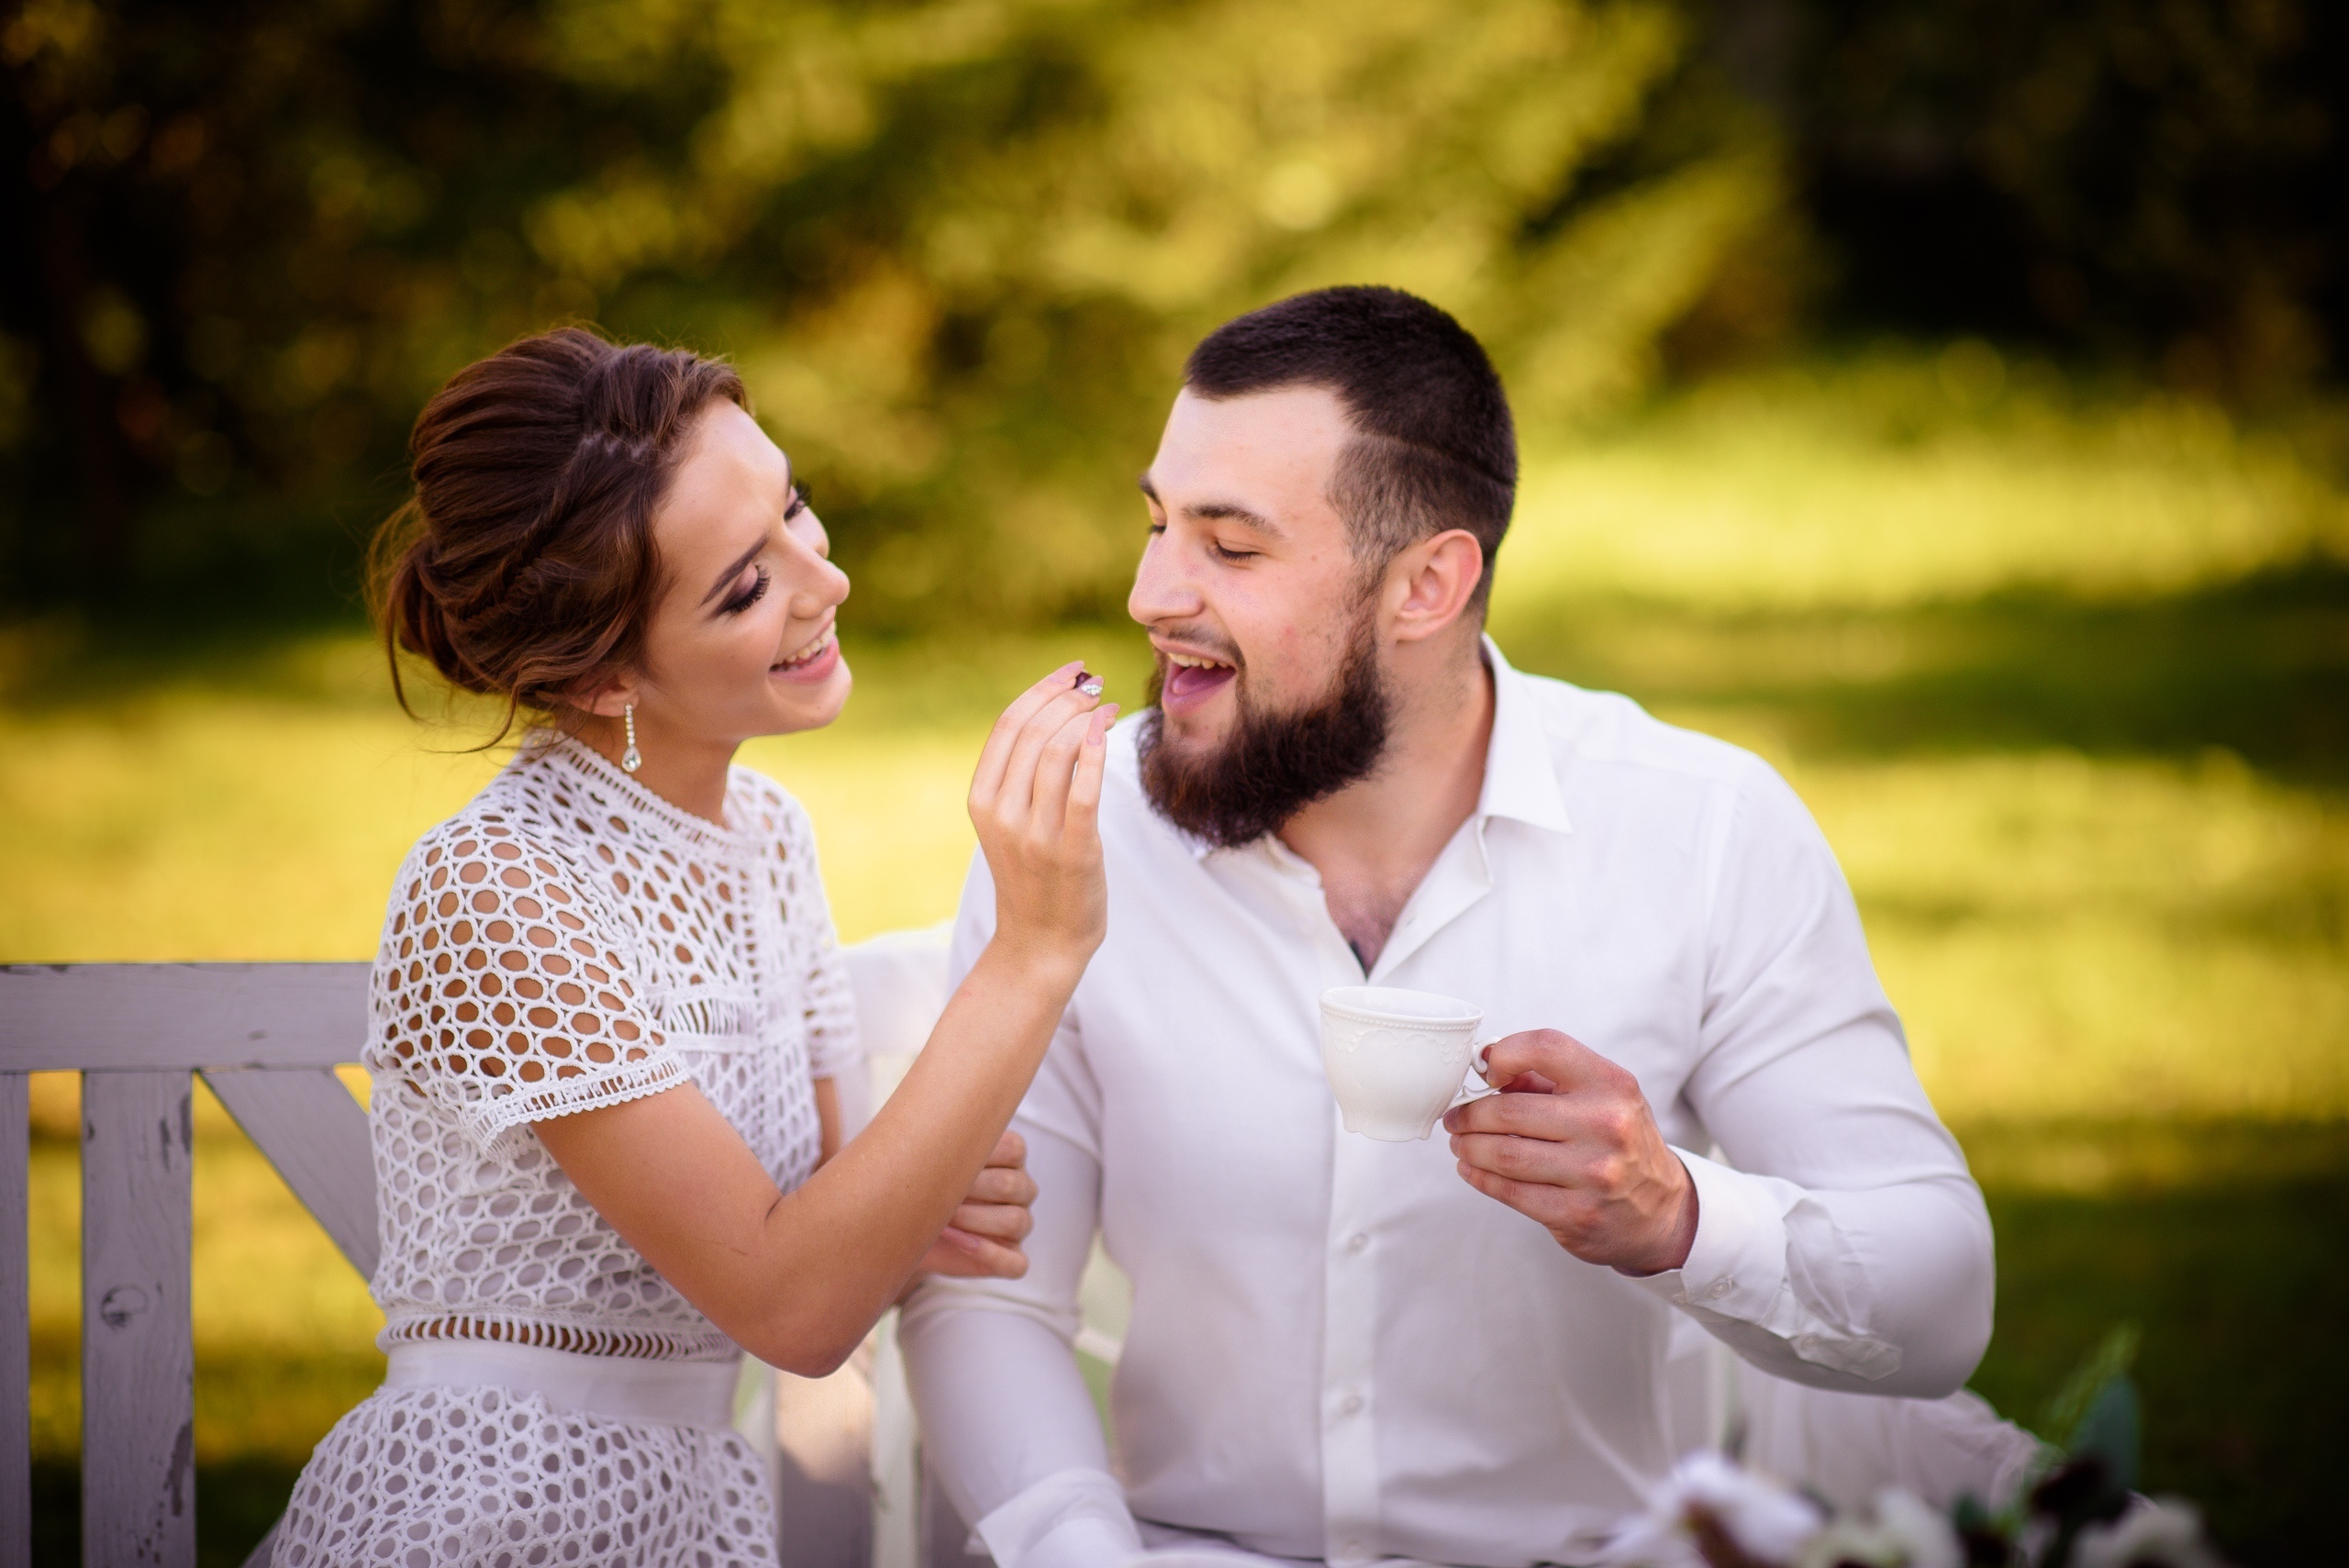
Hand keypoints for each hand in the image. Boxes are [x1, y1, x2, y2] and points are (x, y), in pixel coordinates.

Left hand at [910, 1130, 1036, 1280]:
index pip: (1014, 1149)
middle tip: (937, 1193)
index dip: (982, 1157)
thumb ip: (938, 1149)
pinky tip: (960, 1243)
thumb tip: (932, 1145)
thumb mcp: (927, 1163)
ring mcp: (1019, 1224)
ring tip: (943, 1221)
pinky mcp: (1011, 1256)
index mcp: (1008, 1159)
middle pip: (1012, 1185)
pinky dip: (989, 1253)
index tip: (944, 1161)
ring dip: (975, 1221)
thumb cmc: (920, 1190)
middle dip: (972, 1189)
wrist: (906, 1231)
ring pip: (1016, 1221)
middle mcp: (1020, 1189)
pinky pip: (1016, 1262)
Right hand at [969, 662, 1114, 973]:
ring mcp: (1035, 834)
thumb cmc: (1033, 873)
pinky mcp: (1072, 851)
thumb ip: (1020, 774)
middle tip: (1096, 684)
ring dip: (1088, 717)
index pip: (1009, 725)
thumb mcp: (1009, 820)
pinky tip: (1107, 729)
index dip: (1044, 689)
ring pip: (1059, 752)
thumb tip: (1055, 709)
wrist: (1040, 940)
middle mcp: (1002, 814)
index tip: (1072, 670)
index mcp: (981, 799)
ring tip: (1107, 706)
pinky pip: (1084, 790)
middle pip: (1036, 732)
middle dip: (1070, 697)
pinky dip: (1096, 751)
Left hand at [1441, 1030, 1699, 1275]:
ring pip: (1504, 1155)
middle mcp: (1607, 1125)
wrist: (1663, 1209)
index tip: (1487, 1072)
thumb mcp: (1601, 1097)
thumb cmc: (1619, 1142)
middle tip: (1456, 1118)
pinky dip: (1481, 1178)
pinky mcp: (1578, 1214)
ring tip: (1460, 1143)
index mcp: (1612, 1084)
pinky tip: (1472, 1169)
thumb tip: (1486, 1064)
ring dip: (1469, 1148)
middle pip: (1510, 1111)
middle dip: (1470, 1114)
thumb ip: (1546, 1078)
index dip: (1504, 1054)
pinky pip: (1511, 1193)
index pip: (1546, 1047)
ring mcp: (1594, 1173)